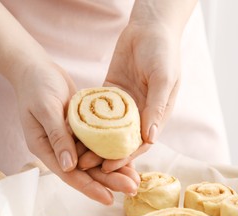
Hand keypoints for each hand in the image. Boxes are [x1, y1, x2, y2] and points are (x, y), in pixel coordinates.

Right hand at [16, 59, 138, 203]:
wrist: (36, 68)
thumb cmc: (36, 86)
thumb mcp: (45, 108)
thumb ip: (57, 137)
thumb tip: (70, 167)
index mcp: (44, 147)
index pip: (68, 174)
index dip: (88, 187)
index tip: (108, 198)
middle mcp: (58, 148)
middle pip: (85, 170)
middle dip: (108, 180)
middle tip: (132, 189)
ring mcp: (69, 138)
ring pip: (94, 158)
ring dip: (113, 168)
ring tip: (135, 178)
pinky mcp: (80, 128)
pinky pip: (97, 142)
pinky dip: (111, 149)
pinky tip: (128, 155)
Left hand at [79, 23, 181, 171]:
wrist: (149, 28)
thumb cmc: (163, 52)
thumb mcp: (164, 79)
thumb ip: (157, 107)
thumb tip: (149, 138)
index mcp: (155, 115)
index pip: (139, 143)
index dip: (125, 157)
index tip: (109, 167)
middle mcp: (139, 113)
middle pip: (120, 140)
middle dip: (105, 154)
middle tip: (86, 165)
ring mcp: (123, 104)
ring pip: (106, 128)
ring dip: (94, 141)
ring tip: (77, 152)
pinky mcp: (110, 92)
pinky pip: (97, 109)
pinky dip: (87, 120)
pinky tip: (73, 129)